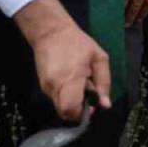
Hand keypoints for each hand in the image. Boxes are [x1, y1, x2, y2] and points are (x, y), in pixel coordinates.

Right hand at [15, 0, 111, 120]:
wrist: (51, 32)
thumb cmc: (78, 43)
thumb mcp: (99, 58)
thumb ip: (103, 82)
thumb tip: (105, 104)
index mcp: (71, 79)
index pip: (71, 110)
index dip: (82, 114)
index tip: (92, 107)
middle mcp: (55, 86)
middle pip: (65, 112)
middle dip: (78, 110)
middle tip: (88, 99)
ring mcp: (46, 86)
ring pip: (59, 106)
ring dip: (71, 102)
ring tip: (80, 86)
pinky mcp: (42, 85)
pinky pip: (55, 98)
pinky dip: (65, 96)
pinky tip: (71, 82)